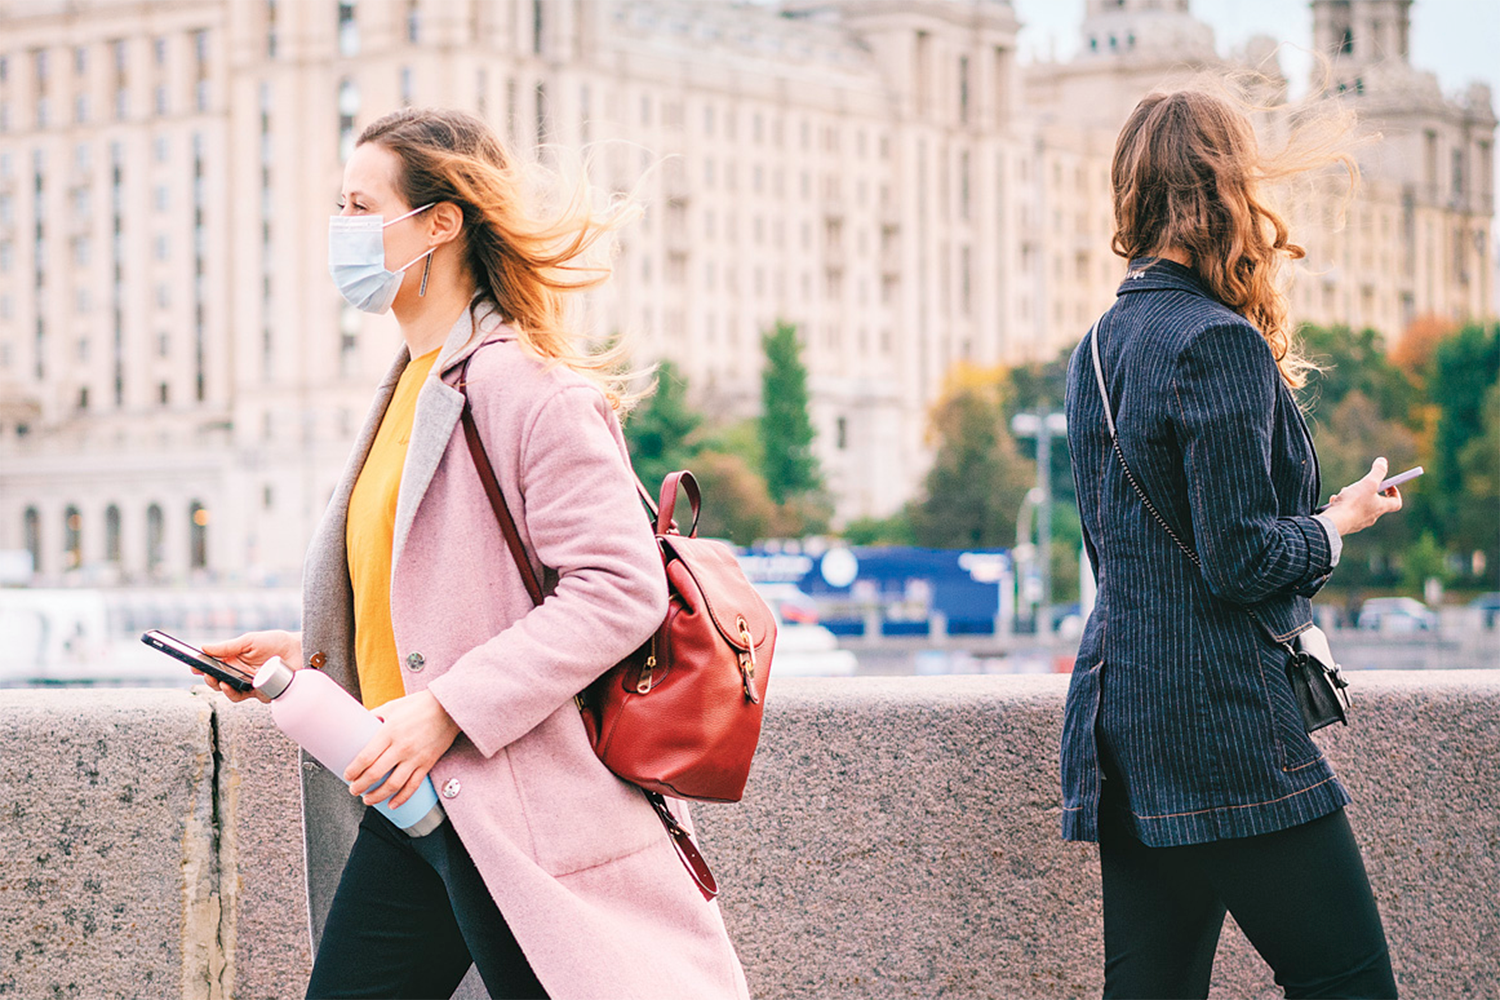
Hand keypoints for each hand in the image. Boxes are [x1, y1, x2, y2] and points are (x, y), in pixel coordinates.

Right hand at [199, 630, 302, 703]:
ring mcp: (250, 685)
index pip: (213, 666)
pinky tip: (233, 686)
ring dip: (221, 689)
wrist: (300, 649)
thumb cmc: (276, 642)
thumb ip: (228, 647)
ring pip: (230, 693)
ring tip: (219, 682)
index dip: (202, 667)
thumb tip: (204, 647)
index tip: (193, 665)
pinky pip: (247, 697)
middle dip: (209, 679)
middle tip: (205, 674)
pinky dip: (237, 693)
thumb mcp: (249, 641)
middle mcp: (240, 674)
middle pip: (218, 682)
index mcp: (234, 660)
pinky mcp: (262, 693)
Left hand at [344, 691, 460, 809]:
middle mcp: (401, 747)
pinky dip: (401, 798)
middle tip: (353, 790)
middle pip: (375, 774)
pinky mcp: (427, 763)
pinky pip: (413, 786)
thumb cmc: (421, 704)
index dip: (353, 770)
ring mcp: (415, 757)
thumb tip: (360, 723)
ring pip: (393, 785)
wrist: (450, 708)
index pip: (366, 757)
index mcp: (390, 732)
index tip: (347, 776)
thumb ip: (376, 716)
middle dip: (360, 786)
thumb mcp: (393, 706)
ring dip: (377, 796)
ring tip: (368, 799)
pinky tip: (392, 804)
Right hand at [1323, 457, 1403, 537]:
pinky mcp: (1347, 524)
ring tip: (1344, 493)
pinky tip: (1335, 501)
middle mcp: (1372, 516)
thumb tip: (1383, 461)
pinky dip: (1343, 505)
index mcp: (1380, 507)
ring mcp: (1359, 522)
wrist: (1335, 522)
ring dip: (1354, 498)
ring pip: (1360, 507)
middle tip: (1362, 485)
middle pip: (1376, 503)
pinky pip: (1347, 513)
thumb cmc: (1353, 503)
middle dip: (1369, 492)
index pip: (1396, 502)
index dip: (1394, 493)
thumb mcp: (1368, 483)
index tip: (1388, 485)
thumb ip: (1378, 472)